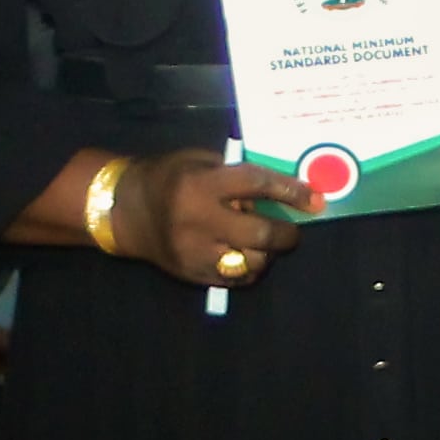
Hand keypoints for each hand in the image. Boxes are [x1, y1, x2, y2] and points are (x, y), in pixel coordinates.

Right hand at [113, 154, 316, 293]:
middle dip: (286, 234)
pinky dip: (250, 269)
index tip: (315, 200)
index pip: (257, 186)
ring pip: (252, 262)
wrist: (124, 211)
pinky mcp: (193, 274)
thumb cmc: (166, 176)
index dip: (290, 192)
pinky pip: (235, 279)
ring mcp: (196, 252)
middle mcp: (200, 221)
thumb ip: (234, 175)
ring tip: (264, 242)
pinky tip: (247, 256)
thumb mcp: (197, 160)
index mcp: (201, 185)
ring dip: (267, 253)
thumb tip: (277, 192)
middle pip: (260, 234)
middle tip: (293, 231)